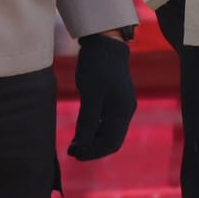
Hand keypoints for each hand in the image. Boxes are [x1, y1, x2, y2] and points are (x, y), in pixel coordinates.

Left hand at [66, 33, 135, 160]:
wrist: (104, 42)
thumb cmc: (96, 67)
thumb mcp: (90, 95)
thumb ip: (88, 122)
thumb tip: (83, 146)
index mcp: (122, 111)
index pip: (111, 143)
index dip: (93, 152)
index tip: (75, 155)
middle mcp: (126, 110)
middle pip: (112, 139)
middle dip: (93, 147)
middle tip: (72, 151)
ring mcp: (122, 104)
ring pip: (109, 130)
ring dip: (92, 138)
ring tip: (74, 142)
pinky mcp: (115, 98)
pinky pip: (107, 120)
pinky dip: (94, 127)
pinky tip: (81, 129)